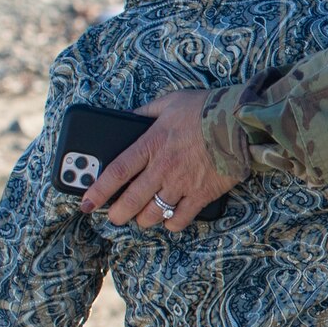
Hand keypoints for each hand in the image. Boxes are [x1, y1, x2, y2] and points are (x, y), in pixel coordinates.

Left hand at [78, 89, 240, 231]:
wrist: (241, 121)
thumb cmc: (205, 108)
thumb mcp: (169, 102)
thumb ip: (145, 112)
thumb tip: (125, 117)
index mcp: (151, 144)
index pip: (116, 172)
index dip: (97, 191)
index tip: (86, 203)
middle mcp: (163, 168)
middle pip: (131, 201)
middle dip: (117, 214)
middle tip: (113, 216)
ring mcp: (182, 184)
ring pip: (154, 214)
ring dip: (143, 219)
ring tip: (141, 217)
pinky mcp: (202, 195)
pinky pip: (181, 220)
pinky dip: (171, 224)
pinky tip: (169, 220)